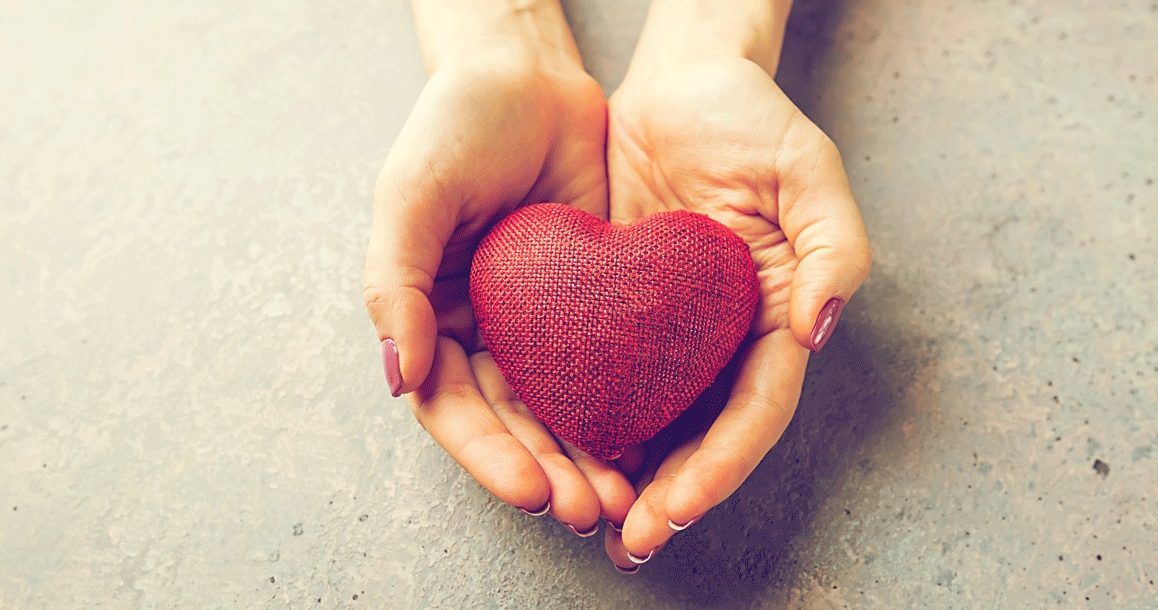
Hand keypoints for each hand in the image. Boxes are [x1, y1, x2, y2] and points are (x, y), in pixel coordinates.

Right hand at [364, 1, 634, 536]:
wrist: (530, 73)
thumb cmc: (456, 124)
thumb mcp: (410, 194)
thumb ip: (396, 282)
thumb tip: (402, 378)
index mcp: (432, 318)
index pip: (454, 409)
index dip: (489, 456)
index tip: (533, 489)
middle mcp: (485, 331)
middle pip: (514, 424)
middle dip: (550, 472)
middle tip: (593, 510)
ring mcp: (540, 322)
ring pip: (563, 408)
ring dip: (590, 457)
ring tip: (626, 497)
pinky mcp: (593, 302)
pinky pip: (609, 365)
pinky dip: (625, 406)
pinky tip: (652, 439)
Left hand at [602, 4, 871, 567]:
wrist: (679, 84)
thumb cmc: (752, 120)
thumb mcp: (809, 170)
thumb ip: (834, 247)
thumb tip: (820, 329)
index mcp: (776, 314)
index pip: (757, 407)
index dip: (724, 461)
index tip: (682, 504)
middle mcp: (725, 334)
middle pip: (705, 430)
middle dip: (675, 492)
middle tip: (634, 538)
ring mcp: (673, 328)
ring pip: (656, 418)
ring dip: (631, 475)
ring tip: (596, 518)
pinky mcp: (622, 310)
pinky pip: (608, 374)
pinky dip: (594, 420)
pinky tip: (567, 452)